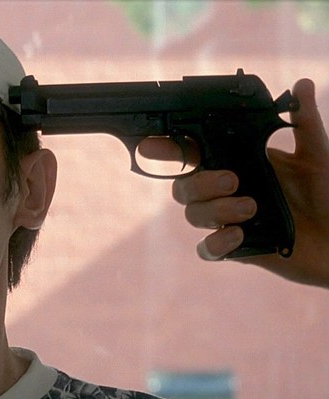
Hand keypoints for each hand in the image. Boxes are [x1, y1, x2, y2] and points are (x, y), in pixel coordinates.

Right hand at [167, 79, 328, 287]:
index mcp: (236, 163)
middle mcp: (224, 191)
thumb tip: (300, 85)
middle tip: (233, 180)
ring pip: (192, 214)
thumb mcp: (316, 155)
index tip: (151, 145)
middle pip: (183, 185)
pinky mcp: (233, 248)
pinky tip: (239, 235)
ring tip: (251, 209)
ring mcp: (225, 220)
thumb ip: (304, 123)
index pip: (191, 152)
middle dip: (200, 182)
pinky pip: (206, 248)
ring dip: (216, 210)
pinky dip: (217, 243)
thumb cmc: (328, 194)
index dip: (165, 148)